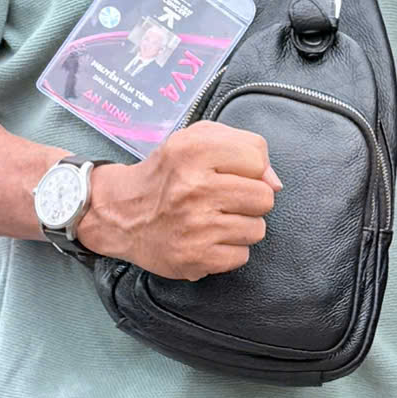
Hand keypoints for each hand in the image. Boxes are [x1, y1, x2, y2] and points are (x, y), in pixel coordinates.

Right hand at [79, 121, 281, 279]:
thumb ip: (243, 146)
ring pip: (257, 229)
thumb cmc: (167, 174)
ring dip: (240, 226)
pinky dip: (229, 250)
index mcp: (193, 151)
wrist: (122, 213)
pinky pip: (242, 256)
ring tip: (213, 219)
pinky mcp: (195, 257)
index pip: (257, 158)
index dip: (249, 167)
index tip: (228, 173)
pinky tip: (208, 238)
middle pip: (264, 197)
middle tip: (223, 199)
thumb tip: (275, 182)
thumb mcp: (196, 140)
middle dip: (249, 199)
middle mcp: (194, 187)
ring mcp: (195, 226)